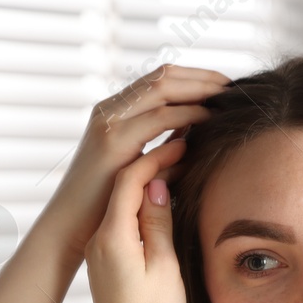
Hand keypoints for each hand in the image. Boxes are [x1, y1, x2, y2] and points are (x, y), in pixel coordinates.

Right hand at [37, 64, 227, 263]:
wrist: (69, 227)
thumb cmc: (105, 206)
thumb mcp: (140, 169)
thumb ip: (163, 149)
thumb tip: (195, 139)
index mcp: (115, 112)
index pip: (160, 80)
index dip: (195, 77)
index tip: (224, 86)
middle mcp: (110, 109)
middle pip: (164, 75)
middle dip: (202, 77)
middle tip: (233, 86)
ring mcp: (109, 122)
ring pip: (162, 88)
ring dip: (199, 88)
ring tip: (226, 97)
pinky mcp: (112, 141)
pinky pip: (158, 117)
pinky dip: (187, 113)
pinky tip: (208, 118)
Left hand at [86, 138, 188, 302]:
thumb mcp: (164, 266)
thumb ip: (158, 221)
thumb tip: (156, 185)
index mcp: (113, 236)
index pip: (130, 179)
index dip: (156, 158)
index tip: (182, 145)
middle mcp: (100, 239)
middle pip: (122, 186)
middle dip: (151, 164)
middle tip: (182, 149)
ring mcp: (101, 250)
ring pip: (121, 202)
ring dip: (146, 184)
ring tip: (177, 169)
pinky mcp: (106, 261)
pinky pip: (121, 220)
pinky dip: (140, 205)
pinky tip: (160, 203)